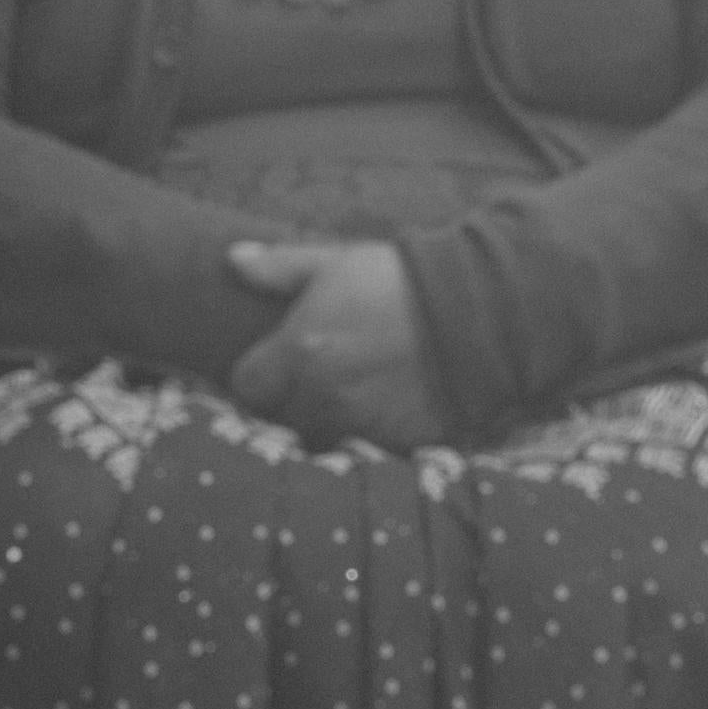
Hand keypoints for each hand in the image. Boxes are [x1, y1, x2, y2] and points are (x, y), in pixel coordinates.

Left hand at [225, 240, 449, 451]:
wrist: (476, 310)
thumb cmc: (398, 279)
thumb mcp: (335, 262)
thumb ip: (278, 268)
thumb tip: (231, 261)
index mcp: (298, 351)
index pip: (247, 386)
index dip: (258, 377)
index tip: (275, 365)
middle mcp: (322, 395)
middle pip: (281, 417)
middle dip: (291, 399)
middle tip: (317, 376)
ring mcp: (360, 423)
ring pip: (320, 436)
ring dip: (326, 419)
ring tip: (352, 391)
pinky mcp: (395, 442)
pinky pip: (363, 447)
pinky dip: (366, 432)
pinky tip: (383, 406)